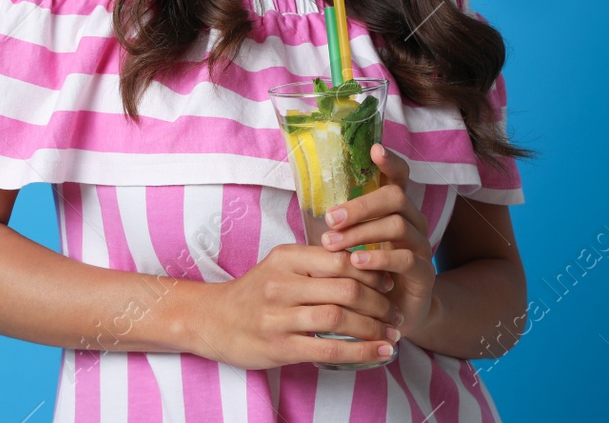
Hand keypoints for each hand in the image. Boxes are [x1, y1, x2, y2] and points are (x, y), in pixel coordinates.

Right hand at [196, 243, 401, 369]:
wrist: (212, 320)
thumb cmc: (254, 293)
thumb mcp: (280, 266)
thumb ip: (315, 263)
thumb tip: (365, 266)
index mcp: (286, 258)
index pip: (341, 259)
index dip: (372, 272)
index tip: (389, 284)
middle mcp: (282, 283)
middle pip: (345, 288)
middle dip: (380, 303)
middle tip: (396, 313)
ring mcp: (278, 316)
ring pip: (340, 318)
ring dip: (374, 328)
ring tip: (393, 334)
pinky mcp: (279, 346)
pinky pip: (329, 348)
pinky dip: (361, 351)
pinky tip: (379, 352)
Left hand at [320, 143, 437, 344]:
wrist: (394, 317)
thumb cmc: (366, 273)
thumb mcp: (353, 244)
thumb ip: (341, 223)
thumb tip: (307, 200)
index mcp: (395, 209)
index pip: (399, 177)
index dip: (390, 161)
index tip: (374, 149)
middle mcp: (413, 222)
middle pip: (395, 197)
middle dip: (361, 205)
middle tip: (330, 219)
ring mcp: (421, 246)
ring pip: (398, 225)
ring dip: (362, 232)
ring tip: (334, 244)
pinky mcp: (425, 273)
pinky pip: (406, 258)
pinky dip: (379, 259)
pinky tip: (356, 263)